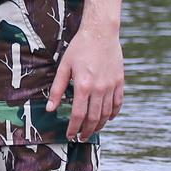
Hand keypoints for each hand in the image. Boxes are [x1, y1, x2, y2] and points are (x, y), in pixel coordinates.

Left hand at [47, 19, 123, 139]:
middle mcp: (100, 88)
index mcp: (84, 85)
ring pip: (107, 114)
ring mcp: (112, 86)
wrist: (101, 33)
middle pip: (94, 118)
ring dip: (99, 125)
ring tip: (92, 130)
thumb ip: (57, 89)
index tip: (69, 135)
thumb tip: (50, 108)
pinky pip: (118, 103)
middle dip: (87, 131)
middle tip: (81, 138)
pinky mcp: (120, 82)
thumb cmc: (79, 48)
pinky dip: (113, 114)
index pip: (78, 115)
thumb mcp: (64, 67)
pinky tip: (107, 118)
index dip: (73, 128)